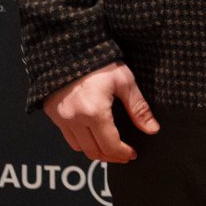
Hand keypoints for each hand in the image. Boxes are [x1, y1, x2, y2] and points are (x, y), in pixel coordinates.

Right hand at [43, 61, 159, 162]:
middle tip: (123, 155)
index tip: (132, 154)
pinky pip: (68, 137)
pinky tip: (93, 136)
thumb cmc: (100, 62)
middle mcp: (74, 119)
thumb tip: (152, 129)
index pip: (110, 145)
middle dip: (110, 157)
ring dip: (95, 152)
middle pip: (93, 151)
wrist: (70, 48)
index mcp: (94, 112)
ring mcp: (61, 118)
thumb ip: (138, 108)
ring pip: (78, 147)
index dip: (122, 153)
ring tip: (109, 148)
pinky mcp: (53, 114)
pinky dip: (82, 142)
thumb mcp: (124, 82)